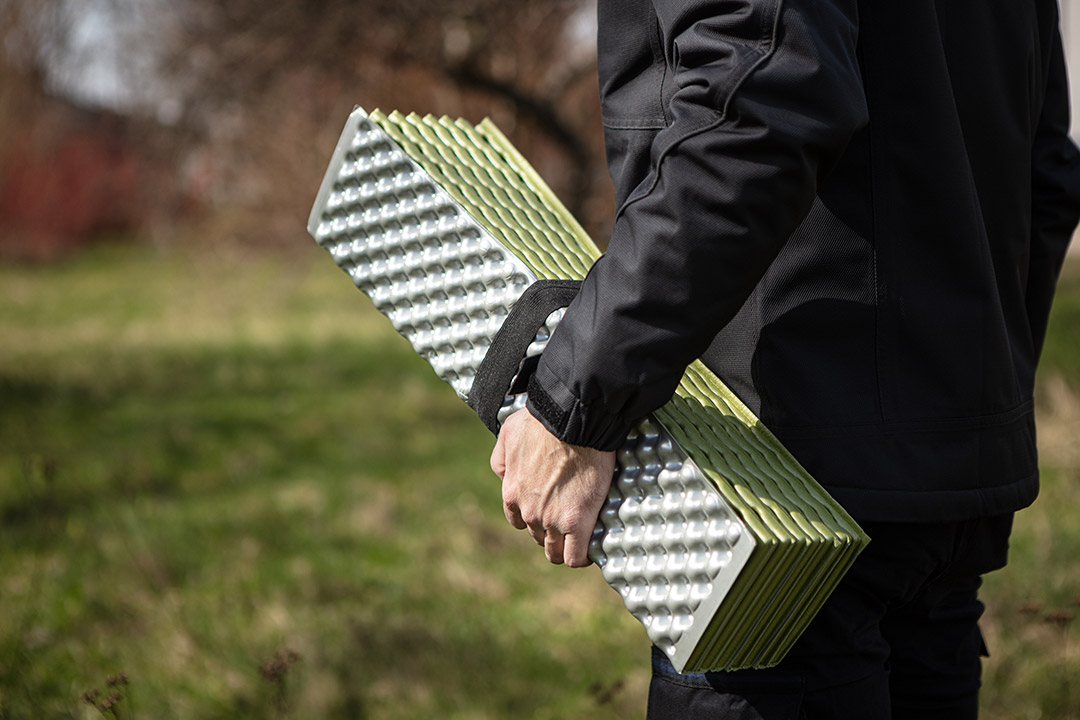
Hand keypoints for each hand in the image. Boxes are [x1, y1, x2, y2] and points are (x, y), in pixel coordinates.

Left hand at [490, 408, 615, 566]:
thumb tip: (505, 475)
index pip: (518, 522)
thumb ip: (502, 461)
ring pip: (556, 552)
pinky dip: (583, 556)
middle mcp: (529, 512)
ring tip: (582, 537)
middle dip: (552, 532)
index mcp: (512, 494)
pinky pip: (576, 556)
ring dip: (566, 546)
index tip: (549, 512)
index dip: (535, 519)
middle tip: (570, 519)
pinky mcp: (577, 522)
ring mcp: (552, 520)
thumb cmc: (542, 423)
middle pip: (538, 538)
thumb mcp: (507, 436)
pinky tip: (592, 548)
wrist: (571, 422)